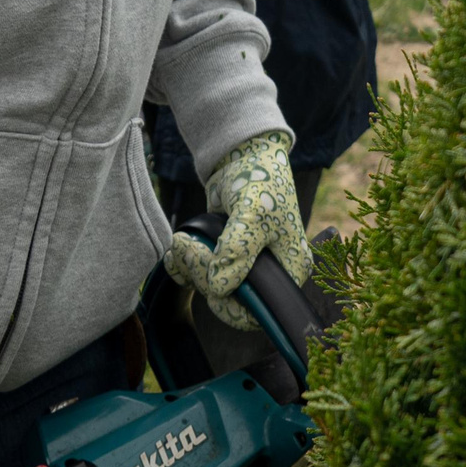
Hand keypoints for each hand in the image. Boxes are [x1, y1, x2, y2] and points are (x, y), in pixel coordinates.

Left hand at [163, 131, 312, 330]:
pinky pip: (202, 276)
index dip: (229, 303)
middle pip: (231, 301)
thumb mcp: (252, 212)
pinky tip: (176, 252)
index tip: (208, 278)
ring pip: (212, 289)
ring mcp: (247, 266)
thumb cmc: (260, 179)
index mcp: (289, 269)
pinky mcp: (226, 256)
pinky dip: (184, 267)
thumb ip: (238, 250)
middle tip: (186, 246)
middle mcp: (271, 274)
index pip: (259, 312)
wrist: (243, 154)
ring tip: (180, 242)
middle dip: (203, 277)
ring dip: (190, 269)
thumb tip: (219, 288)